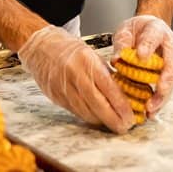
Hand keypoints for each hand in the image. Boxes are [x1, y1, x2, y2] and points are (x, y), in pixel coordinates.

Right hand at [18, 25, 133, 132]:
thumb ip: (106, 74)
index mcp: (87, 61)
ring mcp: (63, 87)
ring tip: (113, 123)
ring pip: (86, 112)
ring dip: (102, 121)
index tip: (131, 116)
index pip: (109, 88)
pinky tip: (97, 118)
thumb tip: (124, 94)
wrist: (41, 46)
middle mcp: (75, 75)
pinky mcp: (56, 96)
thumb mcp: (92, 55)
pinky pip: (76, 112)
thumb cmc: (70, 49)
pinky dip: (88, 116)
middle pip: (98, 105)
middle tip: (125, 126)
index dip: (122, 106)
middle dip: (114, 119)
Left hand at [111, 15, 172, 116]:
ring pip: (172, 80)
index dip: (148, 46)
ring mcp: (171, 62)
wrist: (147, 29)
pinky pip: (166, 89)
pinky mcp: (167, 75)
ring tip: (152, 109)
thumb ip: (122, 43)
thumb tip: (117, 59)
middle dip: (166, 79)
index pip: (154, 36)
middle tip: (158, 91)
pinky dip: (159, 102)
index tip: (141, 55)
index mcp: (157, 30)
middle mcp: (169, 46)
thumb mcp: (126, 30)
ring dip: (163, 96)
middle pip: (172, 63)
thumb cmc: (137, 30)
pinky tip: (150, 112)